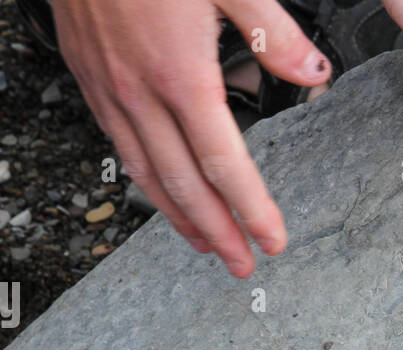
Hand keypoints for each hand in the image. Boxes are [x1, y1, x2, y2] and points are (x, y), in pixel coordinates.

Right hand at [53, 0, 402, 277]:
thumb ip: (274, 31)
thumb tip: (314, 75)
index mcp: (183, 74)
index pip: (225, 164)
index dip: (252, 209)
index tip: (273, 240)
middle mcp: (140, 92)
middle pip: (186, 185)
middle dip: (219, 232)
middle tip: (245, 265)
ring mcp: (108, 88)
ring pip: (147, 174)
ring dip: (180, 218)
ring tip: (208, 245)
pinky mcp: (87, 77)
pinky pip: (118, 145)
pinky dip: (145, 181)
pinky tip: (162, 192)